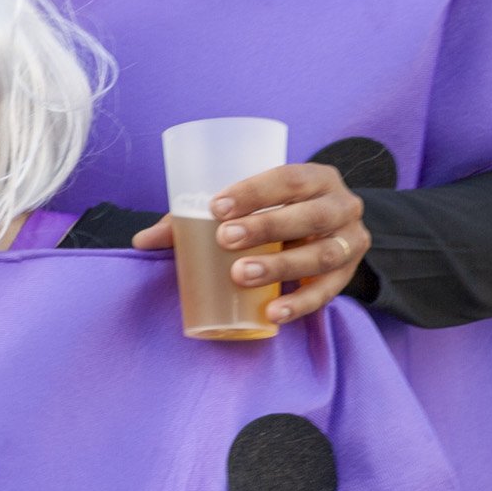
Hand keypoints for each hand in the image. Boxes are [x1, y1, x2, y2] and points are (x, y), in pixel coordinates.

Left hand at [130, 161, 366, 323]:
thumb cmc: (275, 212)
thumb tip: (141, 241)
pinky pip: (328, 292)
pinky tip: (273, 313)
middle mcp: (341, 205)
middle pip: (310, 215)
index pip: (289, 178)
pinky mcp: (349, 275)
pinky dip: (300, 304)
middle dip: (267, 227)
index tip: (217, 206)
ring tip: (241, 276)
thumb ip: (196, 219)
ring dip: (282, 267)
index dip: (255, 191)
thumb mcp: (246, 207)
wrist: (329, 230)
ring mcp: (350, 240)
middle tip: (226, 239)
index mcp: (314, 177)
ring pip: (322, 254)